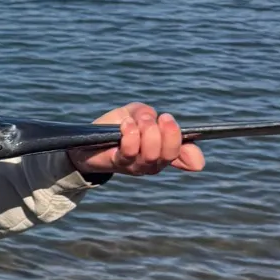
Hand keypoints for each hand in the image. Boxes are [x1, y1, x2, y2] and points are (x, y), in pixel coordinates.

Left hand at [69, 102, 205, 177]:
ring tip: (138, 120)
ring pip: (151, 155)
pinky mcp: (118, 163)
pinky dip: (130, 136)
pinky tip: (126, 125)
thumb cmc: (116, 127)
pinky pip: (129, 153)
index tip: (178, 127)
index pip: (190, 160)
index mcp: (165, 152)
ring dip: (148, 132)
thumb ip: (148, 113)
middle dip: (167, 133)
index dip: (192, 152)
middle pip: (169, 154)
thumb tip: (157, 118)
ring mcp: (137, 166)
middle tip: (159, 118)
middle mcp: (154, 163)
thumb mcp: (134, 113)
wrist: (88, 140)